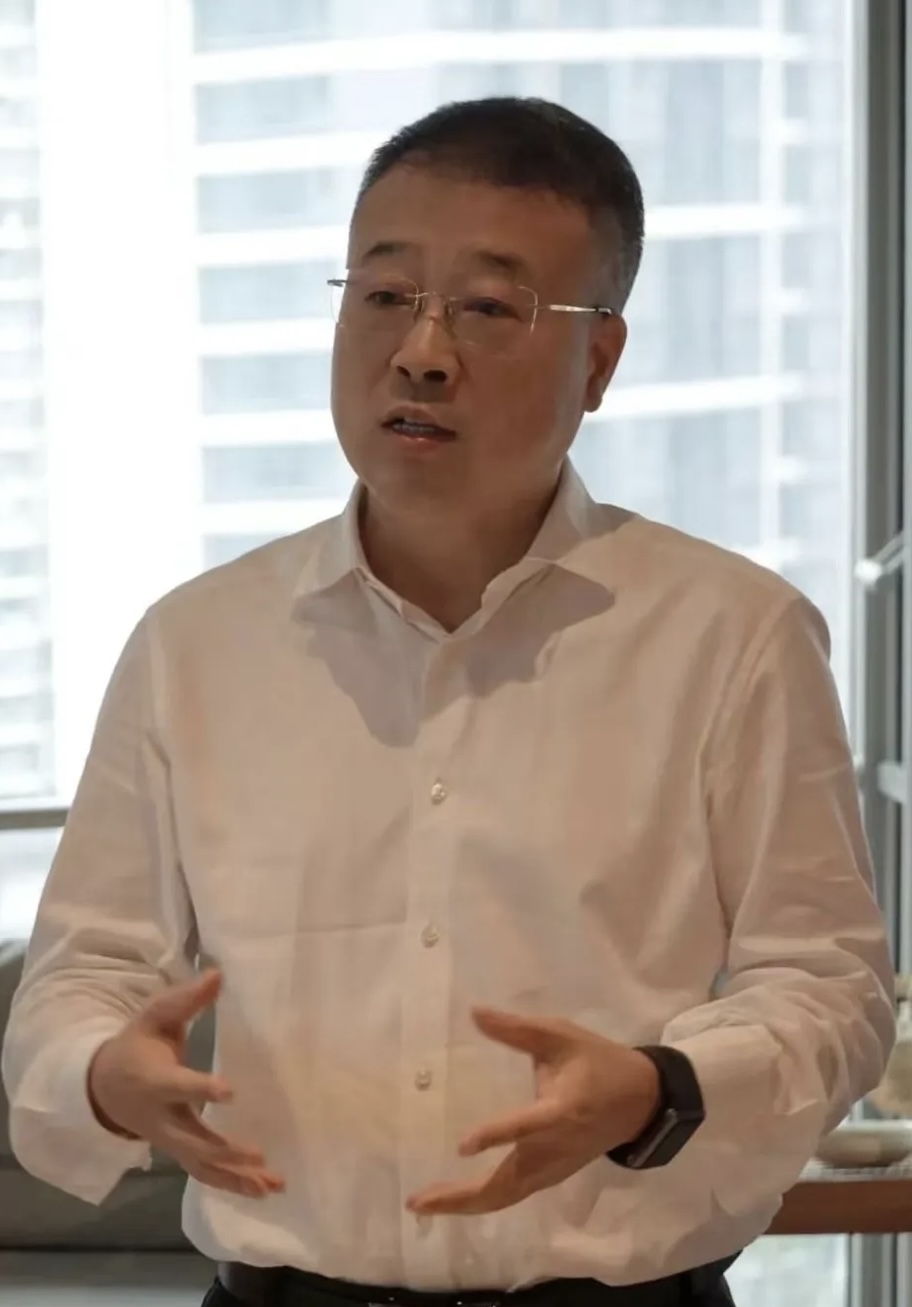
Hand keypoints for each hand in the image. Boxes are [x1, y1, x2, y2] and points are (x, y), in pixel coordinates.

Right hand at [88, 969, 283, 1198]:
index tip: (229, 1090)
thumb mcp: (154, 1016)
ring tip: (273, 1185)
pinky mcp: (179, 1151)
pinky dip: (232, 1185)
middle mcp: (162, 1117)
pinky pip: (204, 1173)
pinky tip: (263, 1190)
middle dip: (225, 1151)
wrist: (103, 1085)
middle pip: (193, 1141)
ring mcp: (170, 1140)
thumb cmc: (137, 1044)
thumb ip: (185, 999)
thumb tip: (218, 974)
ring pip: (201, 1166)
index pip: (178, 1086)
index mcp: (155, 1080)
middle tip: (260, 1156)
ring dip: (236, 1178)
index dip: (201, 1089)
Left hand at [406, 1008, 659, 1215]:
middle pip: (507, 1184)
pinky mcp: (551, 1175)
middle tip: (417, 1200)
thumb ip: (517, 1029)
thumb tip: (475, 1012)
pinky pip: (513, 1194)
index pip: (527, 1127)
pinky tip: (454, 1201)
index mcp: (561, 1111)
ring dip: (465, 1204)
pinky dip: (483, 1201)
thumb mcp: (562, 1036)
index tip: (463, 1145)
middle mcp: (555, 1148)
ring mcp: (553, 1169)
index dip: (498, 1136)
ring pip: (506, 1196)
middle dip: (462, 1196)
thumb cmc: (598, 1062)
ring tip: (423, 1204)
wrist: (641, 1100)